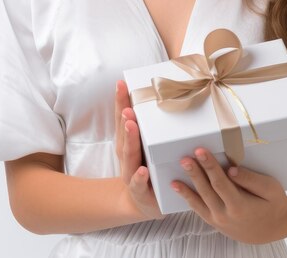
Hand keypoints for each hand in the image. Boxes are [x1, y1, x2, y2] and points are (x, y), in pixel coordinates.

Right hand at [114, 79, 164, 220]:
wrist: (144, 202)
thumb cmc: (149, 166)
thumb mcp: (149, 144)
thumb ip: (154, 124)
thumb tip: (166, 95)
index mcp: (129, 142)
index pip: (123, 118)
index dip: (121, 101)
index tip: (121, 84)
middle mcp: (127, 156)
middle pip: (124, 135)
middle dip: (125, 119)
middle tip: (128, 106)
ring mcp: (131, 173)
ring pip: (129, 156)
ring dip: (130, 140)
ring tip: (131, 126)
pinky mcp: (141, 192)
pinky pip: (139, 185)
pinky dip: (139, 178)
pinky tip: (143, 171)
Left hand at [172, 148, 286, 243]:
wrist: (271, 230)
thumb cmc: (273, 206)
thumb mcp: (271, 190)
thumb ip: (251, 180)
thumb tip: (231, 170)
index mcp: (240, 206)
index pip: (220, 183)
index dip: (209, 166)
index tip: (201, 151)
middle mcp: (225, 215)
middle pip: (206, 190)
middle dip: (195, 172)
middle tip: (185, 157)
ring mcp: (218, 220)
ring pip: (199, 200)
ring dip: (187, 184)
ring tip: (178, 170)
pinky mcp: (214, 221)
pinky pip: (198, 209)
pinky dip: (187, 197)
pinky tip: (178, 186)